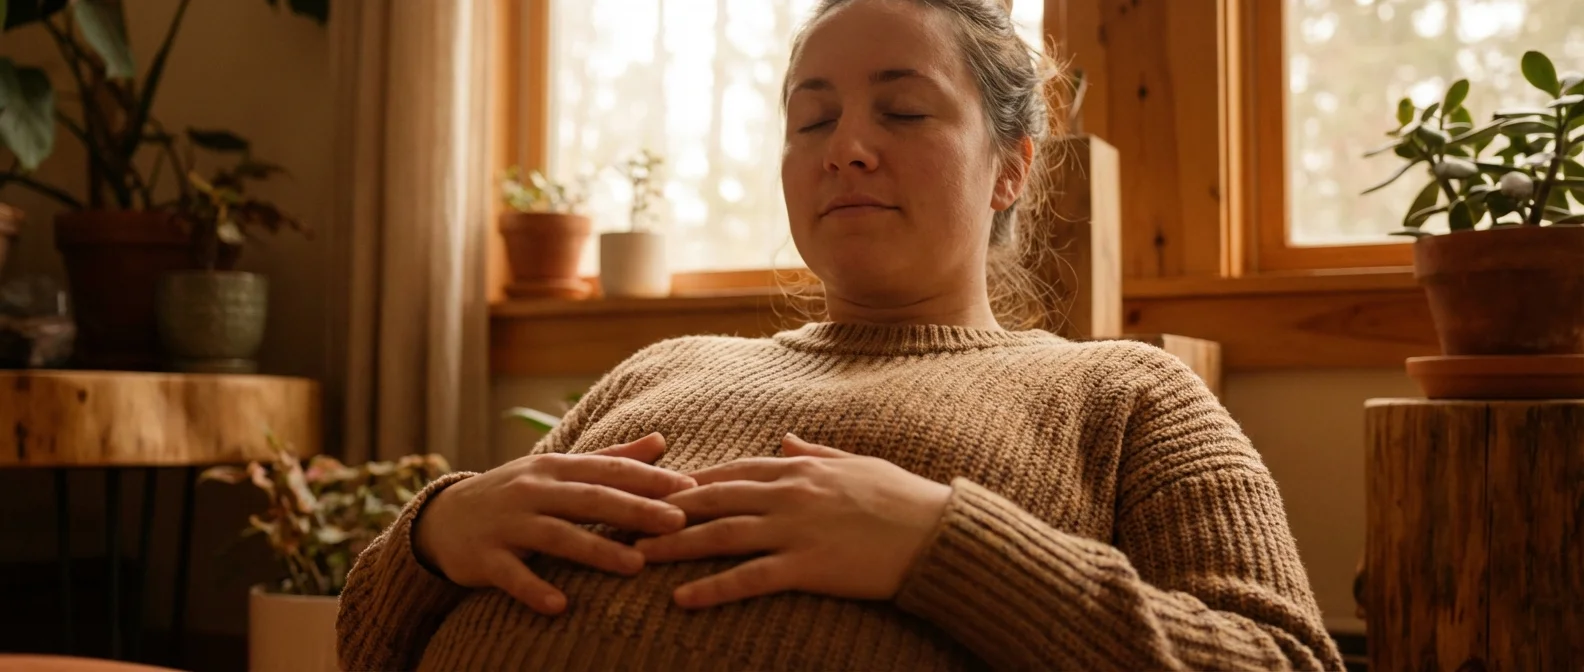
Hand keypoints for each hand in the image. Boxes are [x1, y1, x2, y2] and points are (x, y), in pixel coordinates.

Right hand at [414, 432, 695, 614]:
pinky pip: (511, 576)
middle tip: (677, 522)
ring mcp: (506, 524)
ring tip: (636, 566)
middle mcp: (531, 491)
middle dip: (635, 509)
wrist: (442, 520)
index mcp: (554, 468)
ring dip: (597, 550)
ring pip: (556, 535)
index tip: (689, 488)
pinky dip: (534, 589)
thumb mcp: (558, 470)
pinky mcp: (484, 557)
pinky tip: (561, 606)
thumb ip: (610, 458)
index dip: (649, 478)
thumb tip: (661, 441)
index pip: (608, 470)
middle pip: (589, 499)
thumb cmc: (515, 495)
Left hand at [634, 434, 951, 608]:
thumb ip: (815, 454)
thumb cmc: (903, 500)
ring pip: (720, 536)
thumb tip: (786, 440)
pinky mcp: (807, 566)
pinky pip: (750, 578)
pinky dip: (712, 589)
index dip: (686, 481)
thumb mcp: (856, 465)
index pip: (728, 471)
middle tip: (625, 520)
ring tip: (636, 558)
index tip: (652, 489)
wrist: (938, 533)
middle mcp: (789, 494)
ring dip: (673, 547)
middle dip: (664, 510)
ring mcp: (795, 529)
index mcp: (799, 469)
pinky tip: (682, 599)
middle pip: (711, 500)